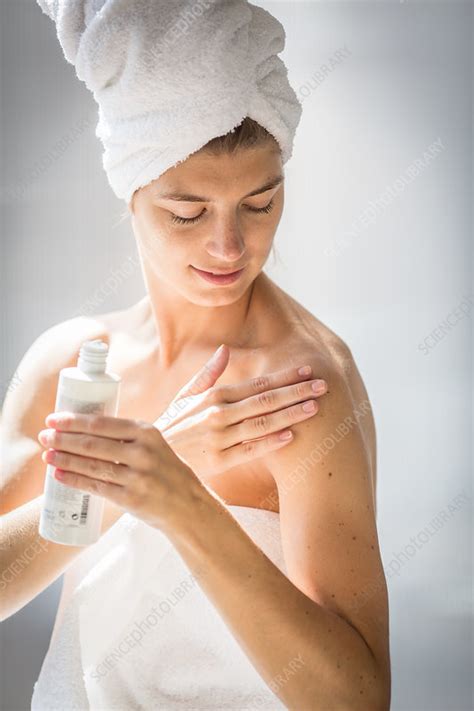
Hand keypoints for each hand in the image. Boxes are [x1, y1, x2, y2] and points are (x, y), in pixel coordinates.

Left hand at [37, 414, 199, 532]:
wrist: (188, 504)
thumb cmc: (165, 471)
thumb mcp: (154, 445)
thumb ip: (127, 437)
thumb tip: (85, 429)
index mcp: (147, 432)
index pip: (102, 423)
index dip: (73, 421)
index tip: (54, 419)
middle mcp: (142, 452)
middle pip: (92, 444)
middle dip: (63, 439)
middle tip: (44, 436)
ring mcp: (137, 476)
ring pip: (91, 465)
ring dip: (64, 459)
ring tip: (48, 455)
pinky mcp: (131, 498)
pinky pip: (95, 487)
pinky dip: (74, 480)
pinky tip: (60, 475)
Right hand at [154, 344, 327, 477]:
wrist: (151, 459)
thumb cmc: (172, 425)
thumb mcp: (185, 396)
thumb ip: (208, 374)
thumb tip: (224, 349)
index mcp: (213, 396)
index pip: (257, 383)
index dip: (284, 376)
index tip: (307, 369)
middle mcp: (217, 415)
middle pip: (265, 401)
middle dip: (296, 392)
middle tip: (323, 385)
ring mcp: (219, 439)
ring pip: (262, 424)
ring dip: (290, 414)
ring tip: (315, 407)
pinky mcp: (219, 462)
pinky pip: (249, 450)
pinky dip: (271, 443)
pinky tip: (291, 435)